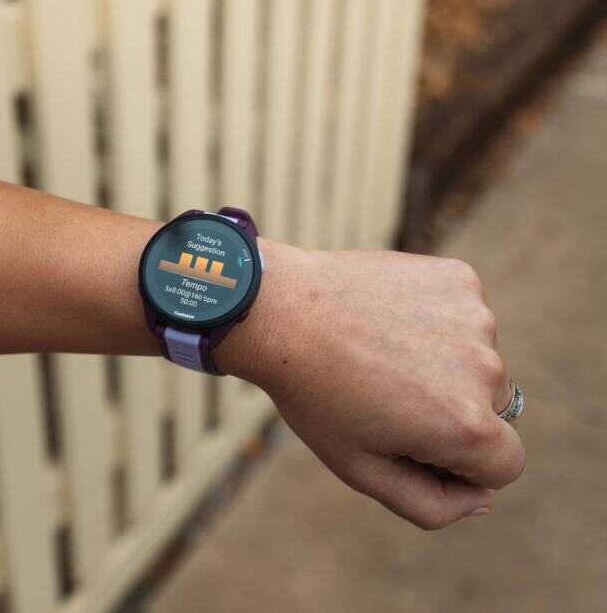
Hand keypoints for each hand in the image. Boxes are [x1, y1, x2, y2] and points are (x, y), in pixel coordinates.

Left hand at [218, 241, 524, 529]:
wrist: (279, 311)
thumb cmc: (316, 397)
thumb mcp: (361, 469)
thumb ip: (430, 505)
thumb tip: (483, 499)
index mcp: (465, 427)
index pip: (505, 465)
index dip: (459, 464)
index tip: (409, 440)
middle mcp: (484, 370)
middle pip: (493, 411)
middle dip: (450, 411)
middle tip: (383, 394)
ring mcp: (476, 318)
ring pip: (478, 361)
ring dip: (443, 364)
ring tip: (379, 355)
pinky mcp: (461, 279)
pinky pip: (464, 317)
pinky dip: (436, 321)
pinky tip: (386, 319)